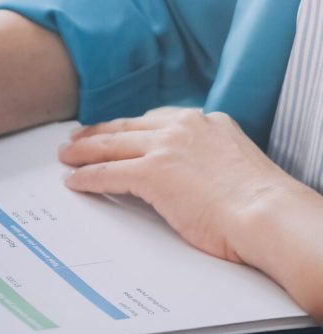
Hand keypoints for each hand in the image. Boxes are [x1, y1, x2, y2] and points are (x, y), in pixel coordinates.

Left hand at [58, 107, 296, 262]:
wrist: (266, 213)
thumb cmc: (257, 202)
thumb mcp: (233, 162)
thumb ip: (207, 157)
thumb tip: (191, 174)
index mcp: (205, 122)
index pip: (154, 119)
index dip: (128, 127)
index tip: (113, 130)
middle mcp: (182, 127)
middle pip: (126, 128)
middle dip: (97, 134)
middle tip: (76, 140)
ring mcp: (165, 148)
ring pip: (110, 146)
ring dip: (83, 153)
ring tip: (66, 158)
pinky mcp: (151, 173)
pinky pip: (108, 173)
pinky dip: (86, 177)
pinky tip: (74, 181)